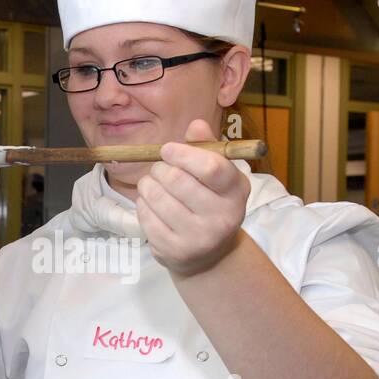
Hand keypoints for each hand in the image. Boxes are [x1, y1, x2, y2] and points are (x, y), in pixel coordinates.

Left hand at [135, 119, 249, 275]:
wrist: (210, 254)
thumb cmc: (210, 201)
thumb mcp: (218, 174)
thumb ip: (206, 147)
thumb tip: (196, 125)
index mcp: (236, 192)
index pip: (210, 167)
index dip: (183, 154)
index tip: (168, 149)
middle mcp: (222, 218)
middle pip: (177, 180)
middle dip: (160, 168)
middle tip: (159, 169)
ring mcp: (198, 238)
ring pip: (157, 197)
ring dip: (147, 184)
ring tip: (152, 184)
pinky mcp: (174, 252)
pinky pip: (146, 216)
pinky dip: (142, 204)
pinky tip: (151, 204)